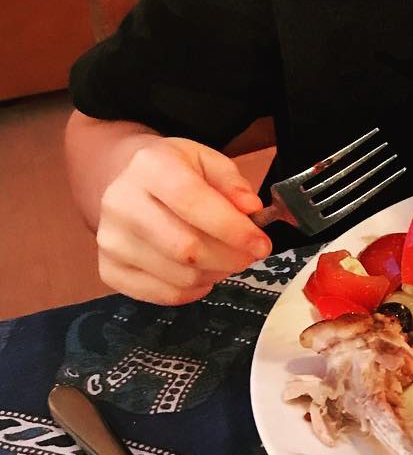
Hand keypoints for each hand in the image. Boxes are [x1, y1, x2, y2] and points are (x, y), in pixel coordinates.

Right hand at [96, 136, 271, 304]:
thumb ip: (233, 183)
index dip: (233, 229)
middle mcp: (122, 204)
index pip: (193, 202)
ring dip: (215, 274)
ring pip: (177, 275)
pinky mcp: (108, 269)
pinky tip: (204, 274)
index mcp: (150, 167)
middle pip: (185, 248)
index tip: (262, 244)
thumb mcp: (207, 160)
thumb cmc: (175, 170)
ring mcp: (111, 240)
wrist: (127, 180)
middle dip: (231, 257)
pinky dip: (192, 290)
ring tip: (228, 260)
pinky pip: (161, 294)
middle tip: (251, 255)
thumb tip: (251, 210)